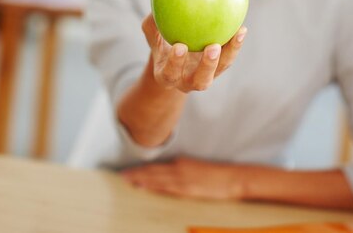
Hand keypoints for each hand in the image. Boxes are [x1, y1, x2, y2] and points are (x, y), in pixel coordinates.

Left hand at [123, 157, 242, 199]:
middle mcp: (178, 169)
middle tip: (121, 176)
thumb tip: (167, 173)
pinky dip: (154, 187)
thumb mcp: (196, 168)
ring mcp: (182, 179)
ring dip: (141, 179)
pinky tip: (145, 187)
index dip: (141, 169)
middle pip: (153, 172)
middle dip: (137, 174)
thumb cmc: (215, 174)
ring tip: (128, 180)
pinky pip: (166, 188)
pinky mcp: (187, 189)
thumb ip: (181, 169)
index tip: (128, 171)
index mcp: (180, 163)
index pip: (156, 167)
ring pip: (157, 179)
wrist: (231, 178)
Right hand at [142, 15, 246, 93]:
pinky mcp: (219, 67)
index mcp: (168, 75)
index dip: (175, 63)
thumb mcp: (154, 37)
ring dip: (228, 54)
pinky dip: (236, 44)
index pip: (170, 73)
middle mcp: (188, 81)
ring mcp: (206, 75)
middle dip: (207, 66)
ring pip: (219, 70)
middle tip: (212, 47)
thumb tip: (156, 7)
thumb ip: (152, 26)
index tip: (180, 47)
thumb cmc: (162, 44)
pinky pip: (229, 57)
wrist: (176, 57)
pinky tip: (241, 29)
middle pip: (200, 81)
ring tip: (236, 34)